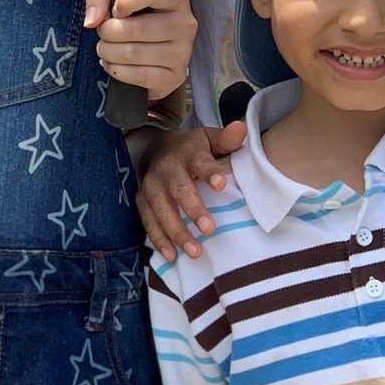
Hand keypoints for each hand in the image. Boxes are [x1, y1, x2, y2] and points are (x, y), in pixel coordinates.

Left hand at [85, 0, 194, 104]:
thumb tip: (92, 21)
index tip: (115, 9)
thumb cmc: (132, 16)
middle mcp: (185, 24)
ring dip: (108, 52)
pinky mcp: (174, 77)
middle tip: (104, 32)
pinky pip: (138, 76)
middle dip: (108, 32)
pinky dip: (116, 70)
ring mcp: (182, 53)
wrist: (148, 49)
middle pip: (138, 28)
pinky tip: (114, 64)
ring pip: (133, 53)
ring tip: (107, 48)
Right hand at [136, 122, 247, 259]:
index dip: (210, 172)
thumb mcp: (209, 140)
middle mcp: (166, 168)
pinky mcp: (142, 201)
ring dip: (176, 232)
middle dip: (193, 209)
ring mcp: (151, 185)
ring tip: (195, 251)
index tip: (221, 185)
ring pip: (161, 210)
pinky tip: (171, 256)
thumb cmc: (193, 150)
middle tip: (209, 229)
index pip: (200, 161)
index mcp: (187, 152)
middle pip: (179, 189)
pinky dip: (158, 239)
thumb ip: (227, 139)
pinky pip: (148, 221)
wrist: (157, 149)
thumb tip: (242, 129)